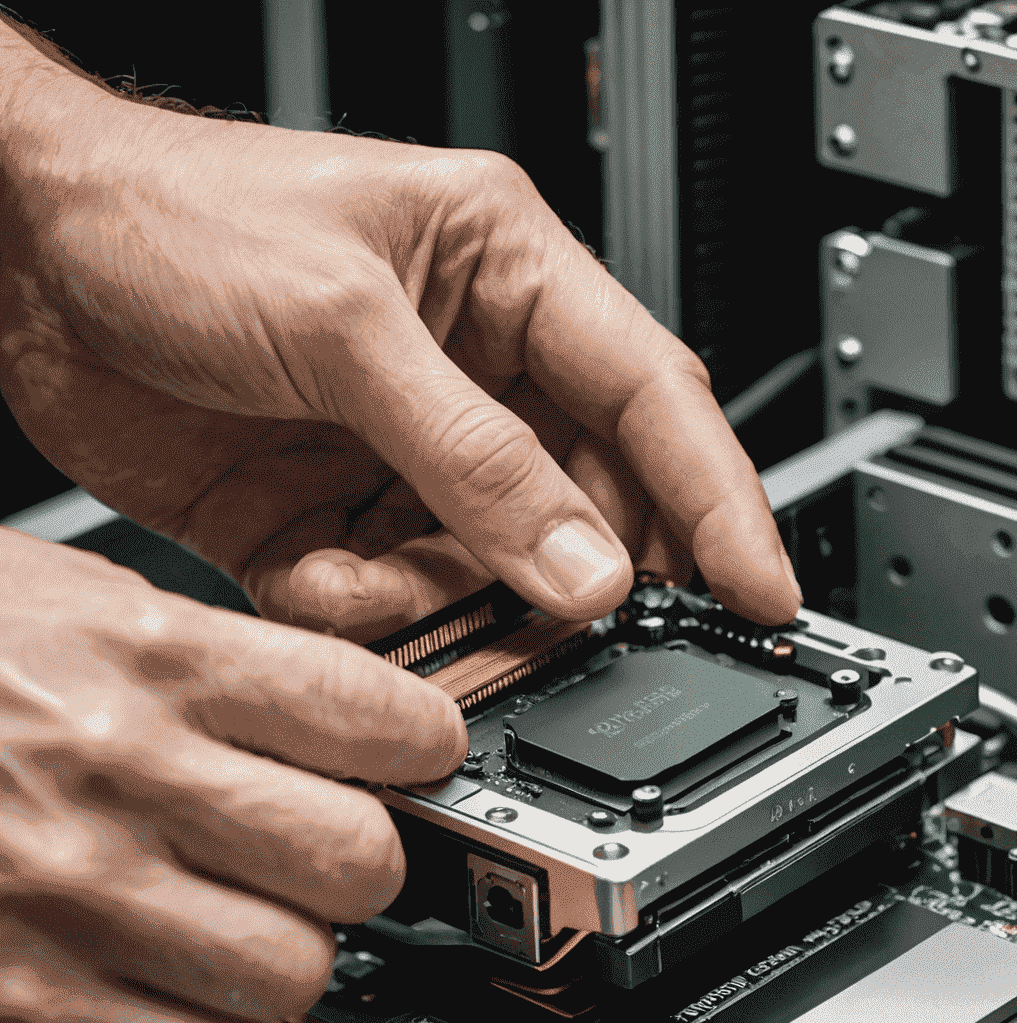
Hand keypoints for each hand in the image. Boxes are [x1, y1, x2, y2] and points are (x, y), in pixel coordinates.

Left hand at [0, 27, 801, 642]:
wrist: (10, 251)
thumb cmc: (168, 216)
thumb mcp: (344, 325)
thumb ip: (475, 457)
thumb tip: (586, 567)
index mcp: (508, 283)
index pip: (654, 401)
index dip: (722, 503)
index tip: (764, 593)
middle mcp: (471, 376)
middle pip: (582, 507)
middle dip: (569, 578)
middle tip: (570, 633)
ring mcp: (403, 458)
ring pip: (486, 573)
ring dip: (445, 602)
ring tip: (383, 581)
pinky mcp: (332, 522)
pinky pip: (390, 601)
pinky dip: (361, 612)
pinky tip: (310, 570)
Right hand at [0, 531, 466, 1022]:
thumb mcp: (48, 604)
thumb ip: (200, 663)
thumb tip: (347, 720)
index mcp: (137, 669)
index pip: (382, 720)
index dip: (416, 743)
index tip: (410, 758)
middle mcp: (107, 797)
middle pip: (362, 870)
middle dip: (349, 866)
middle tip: (305, 857)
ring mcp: (54, 930)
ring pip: (288, 994)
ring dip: (268, 973)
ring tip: (210, 936)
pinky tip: (125, 999)